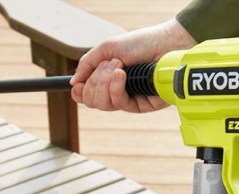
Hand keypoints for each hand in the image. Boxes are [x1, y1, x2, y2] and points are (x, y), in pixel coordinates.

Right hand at [70, 19, 195, 112]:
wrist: (165, 44)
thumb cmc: (140, 44)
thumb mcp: (108, 48)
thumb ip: (88, 64)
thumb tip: (73, 83)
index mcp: (107, 79)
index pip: (87, 95)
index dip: (80, 93)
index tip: (78, 85)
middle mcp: (116, 91)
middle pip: (92, 101)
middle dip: (95, 81)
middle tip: (110, 64)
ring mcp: (128, 99)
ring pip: (103, 104)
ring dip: (105, 82)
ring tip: (119, 66)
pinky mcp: (140, 106)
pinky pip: (119, 103)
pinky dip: (116, 87)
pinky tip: (122, 75)